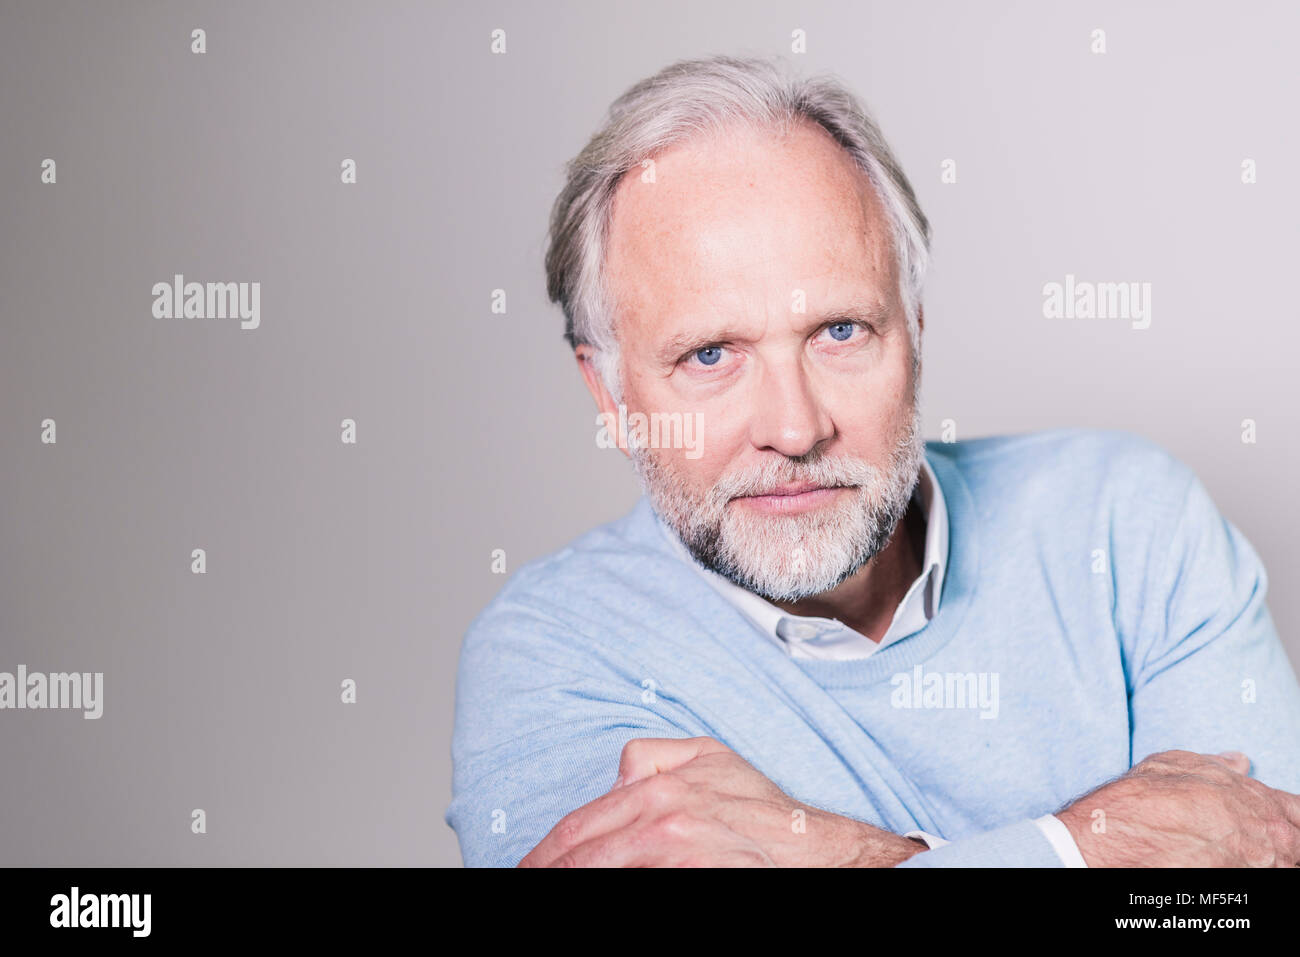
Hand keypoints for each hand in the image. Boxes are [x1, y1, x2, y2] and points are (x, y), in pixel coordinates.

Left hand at [518, 736, 925, 866]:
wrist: (814, 849)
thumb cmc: (762, 809)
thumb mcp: (709, 757)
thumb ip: (652, 756)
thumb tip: (616, 776)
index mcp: (656, 789)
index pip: (579, 828)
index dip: (545, 855)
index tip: (525, 870)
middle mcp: (660, 823)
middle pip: (580, 858)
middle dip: (549, 873)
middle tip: (525, 882)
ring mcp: (675, 857)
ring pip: (602, 872)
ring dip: (572, 881)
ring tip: (548, 888)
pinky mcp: (692, 880)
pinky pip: (633, 888)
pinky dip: (609, 888)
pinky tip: (595, 890)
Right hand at [1056, 749, 1299, 866]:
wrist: (1120, 838)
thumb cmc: (1145, 800)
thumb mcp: (1176, 764)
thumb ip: (1217, 765)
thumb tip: (1240, 761)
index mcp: (1259, 801)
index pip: (1299, 811)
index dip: (1291, 819)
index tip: (1279, 824)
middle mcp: (1269, 837)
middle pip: (1296, 847)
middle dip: (1284, 847)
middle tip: (1253, 847)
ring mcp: (1259, 867)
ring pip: (1282, 867)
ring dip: (1265, 862)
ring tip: (1230, 859)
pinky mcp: (1243, 889)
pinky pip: (1259, 880)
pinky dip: (1245, 873)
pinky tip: (1219, 868)